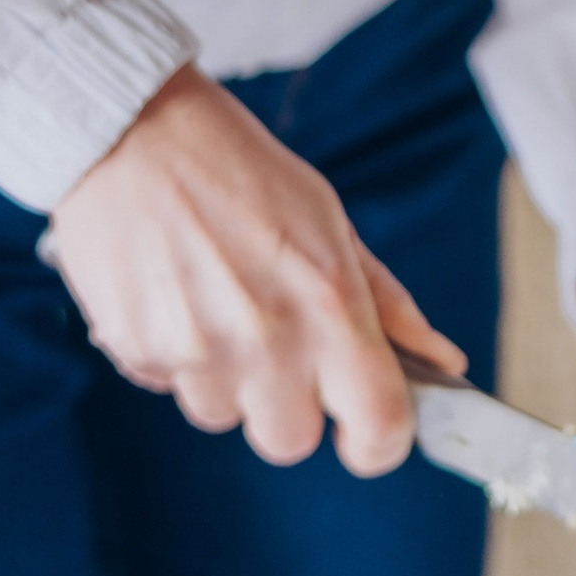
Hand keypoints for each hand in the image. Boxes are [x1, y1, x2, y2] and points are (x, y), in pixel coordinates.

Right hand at [44, 67, 467, 473]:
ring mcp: (194, 352)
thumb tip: (445, 362)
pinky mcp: (136, 352)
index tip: (367, 430)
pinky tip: (174, 294)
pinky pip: (170, 388)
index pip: (379, 426)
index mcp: (329, 305)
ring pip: (225, 416)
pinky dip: (177, 357)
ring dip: (228, 379)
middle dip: (292, 407)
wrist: (130, 133)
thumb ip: (386, 305)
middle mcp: (265, 339)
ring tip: (215, 302)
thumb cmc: (243, 172)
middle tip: (279, 345)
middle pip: (290, 441)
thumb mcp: (332, 224)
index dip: (379, 442)